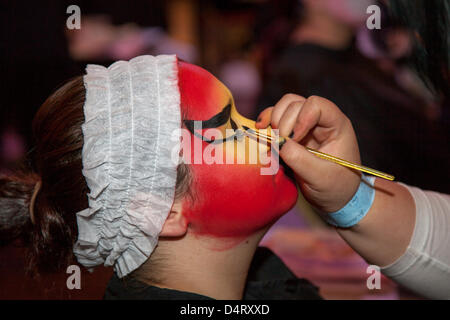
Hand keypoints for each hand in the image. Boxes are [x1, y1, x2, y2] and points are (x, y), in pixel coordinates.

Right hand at [256, 94, 360, 212]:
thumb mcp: (320, 177)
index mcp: (336, 126)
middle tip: (280, 144)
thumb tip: (278, 143)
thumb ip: (299, 159)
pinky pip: (276, 118)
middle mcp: (321, 120)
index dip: (301, 117)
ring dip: (273, 120)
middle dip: (284, 122)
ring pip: (284, 107)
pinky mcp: (292, 133)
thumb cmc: (336, 187)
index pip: (316, 105)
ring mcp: (305, 124)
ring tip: (270, 139)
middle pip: (296, 104)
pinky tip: (261, 132)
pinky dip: (267, 123)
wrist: (335, 198)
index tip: (294, 138)